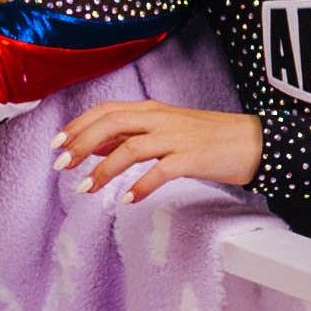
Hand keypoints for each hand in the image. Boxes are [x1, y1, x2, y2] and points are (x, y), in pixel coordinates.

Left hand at [56, 101, 263, 206]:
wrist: (254, 142)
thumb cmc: (210, 138)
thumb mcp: (166, 130)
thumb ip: (132, 134)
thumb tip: (94, 145)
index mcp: (152, 110)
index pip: (106, 111)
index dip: (77, 126)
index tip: (56, 144)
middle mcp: (161, 119)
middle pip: (111, 124)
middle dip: (81, 145)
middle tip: (61, 166)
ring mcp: (177, 137)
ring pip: (130, 147)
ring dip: (104, 169)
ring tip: (87, 188)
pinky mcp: (193, 158)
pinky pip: (161, 171)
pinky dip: (141, 186)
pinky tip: (128, 200)